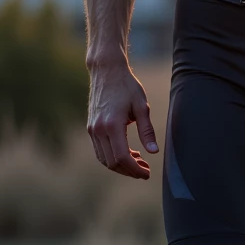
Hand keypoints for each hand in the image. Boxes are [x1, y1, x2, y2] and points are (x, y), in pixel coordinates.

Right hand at [87, 60, 157, 178]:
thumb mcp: (142, 107)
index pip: (122, 157)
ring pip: (104, 159)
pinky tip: (128, 153)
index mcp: (112, 125)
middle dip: (129, 171)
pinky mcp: (91, 128)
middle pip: (112, 162)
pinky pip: (100, 150)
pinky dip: (113, 157)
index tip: (147, 173)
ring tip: (139, 162)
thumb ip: (147, 130)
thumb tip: (154, 151)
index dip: (135, 169)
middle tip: (145, 171)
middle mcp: (98, 129)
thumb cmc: (127, 86)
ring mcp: (92, 129)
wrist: (106, 71)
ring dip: (121, 166)